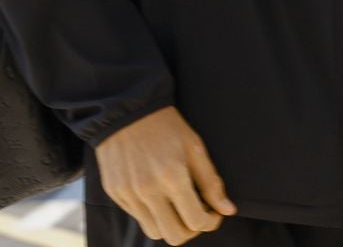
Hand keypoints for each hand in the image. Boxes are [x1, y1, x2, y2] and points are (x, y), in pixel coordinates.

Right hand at [96, 107, 234, 244]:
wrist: (125, 108)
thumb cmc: (165, 125)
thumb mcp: (194, 147)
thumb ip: (211, 182)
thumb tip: (227, 209)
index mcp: (172, 177)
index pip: (196, 222)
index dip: (210, 222)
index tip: (213, 212)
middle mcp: (148, 190)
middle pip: (174, 236)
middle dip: (191, 229)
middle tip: (196, 212)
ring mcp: (128, 194)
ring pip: (154, 231)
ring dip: (170, 224)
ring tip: (176, 205)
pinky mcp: (115, 193)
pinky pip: (137, 217)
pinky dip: (151, 213)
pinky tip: (157, 193)